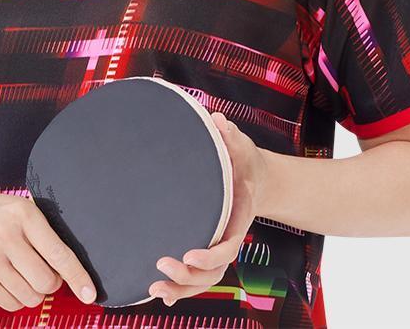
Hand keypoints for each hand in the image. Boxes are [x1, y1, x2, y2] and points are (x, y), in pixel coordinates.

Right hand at [0, 192, 96, 311]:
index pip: (57, 252)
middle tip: (46, 274)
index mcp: (24, 214)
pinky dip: (17, 299)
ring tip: (26, 276)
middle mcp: (5, 235)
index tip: (90, 293)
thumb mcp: (20, 209)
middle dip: (52, 284)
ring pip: (29, 296)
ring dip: (34, 293)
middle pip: (45, 281)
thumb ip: (43, 233)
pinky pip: (9, 303)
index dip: (77, 276)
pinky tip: (10, 282)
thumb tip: (70, 268)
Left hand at [149, 111, 266, 306]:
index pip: (229, 246)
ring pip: (203, 281)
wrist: (255, 178)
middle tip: (161, 264)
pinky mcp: (204, 246)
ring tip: (154, 287)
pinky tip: (157, 290)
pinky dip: (179, 288)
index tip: (189, 254)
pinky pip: (195, 277)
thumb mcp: (243, 146)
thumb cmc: (245, 161)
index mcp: (238, 218)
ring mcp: (216, 246)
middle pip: (213, 272)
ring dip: (181, 288)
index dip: (210, 255)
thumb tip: (217, 120)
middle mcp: (228, 238)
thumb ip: (231, 136)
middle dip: (188, 277)